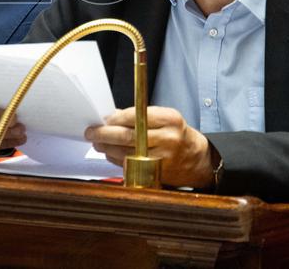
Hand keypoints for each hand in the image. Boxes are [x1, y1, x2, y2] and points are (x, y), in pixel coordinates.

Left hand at [85, 106, 214, 188]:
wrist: (198, 160)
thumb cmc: (177, 134)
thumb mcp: (164, 118)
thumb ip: (139, 115)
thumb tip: (110, 117)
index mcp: (169, 119)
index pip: (134, 116)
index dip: (115, 119)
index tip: (104, 119)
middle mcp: (167, 138)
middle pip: (127, 136)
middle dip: (104, 134)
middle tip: (91, 132)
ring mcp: (161, 158)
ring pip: (125, 153)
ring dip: (106, 148)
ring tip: (97, 142)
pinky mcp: (156, 172)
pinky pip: (129, 165)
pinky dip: (115, 158)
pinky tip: (109, 153)